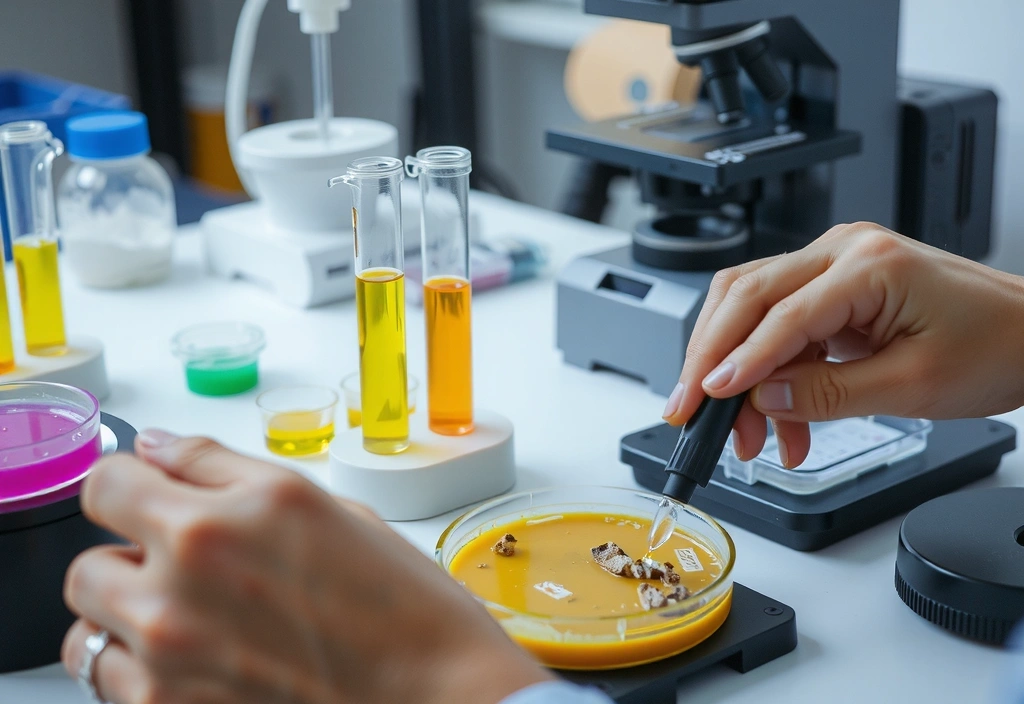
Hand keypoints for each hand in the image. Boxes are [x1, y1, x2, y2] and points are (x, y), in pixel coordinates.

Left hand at [62, 432, 550, 703]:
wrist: (438, 697)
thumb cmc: (402, 607)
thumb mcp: (325, 506)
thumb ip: (223, 469)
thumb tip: (156, 448)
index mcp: (228, 515)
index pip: (106, 483)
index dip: (126, 486)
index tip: (143, 497)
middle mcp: (187, 581)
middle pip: (85, 564)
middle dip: (126, 560)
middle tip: (182, 571)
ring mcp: (171, 657)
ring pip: (85, 631)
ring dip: (125, 621)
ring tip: (189, 625)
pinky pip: (111, 686)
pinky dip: (141, 675)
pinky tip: (200, 665)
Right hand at [661, 223, 1023, 466]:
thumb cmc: (995, 348)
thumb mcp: (912, 385)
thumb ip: (828, 393)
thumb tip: (761, 398)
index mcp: (869, 263)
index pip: (780, 312)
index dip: (737, 360)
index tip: (705, 398)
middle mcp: (843, 251)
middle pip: (745, 295)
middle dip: (709, 357)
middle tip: (687, 409)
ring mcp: (835, 265)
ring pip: (751, 308)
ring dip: (735, 370)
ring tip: (743, 435)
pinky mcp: (833, 288)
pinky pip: (780, 325)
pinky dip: (768, 372)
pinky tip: (778, 421)